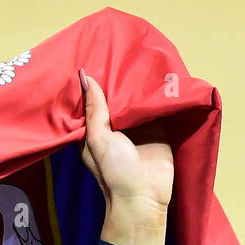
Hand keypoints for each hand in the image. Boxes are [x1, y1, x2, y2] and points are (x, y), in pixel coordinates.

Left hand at [79, 69, 173, 244]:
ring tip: (142, 52)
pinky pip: (159, 106)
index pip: (94, 100)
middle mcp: (117, 126)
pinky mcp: (160, 128)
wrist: (144, 198)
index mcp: (96, 130)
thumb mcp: (98, 138)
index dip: (94, 81)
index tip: (95, 54)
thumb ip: (94, 108)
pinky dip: (159, 92)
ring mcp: (139, 127)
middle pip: (118, 96)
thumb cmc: (115, 171)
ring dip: (140, 82)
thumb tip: (84, 76)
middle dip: (120, 77)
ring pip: (139, 99)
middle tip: (123, 46)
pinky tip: (160, 71)